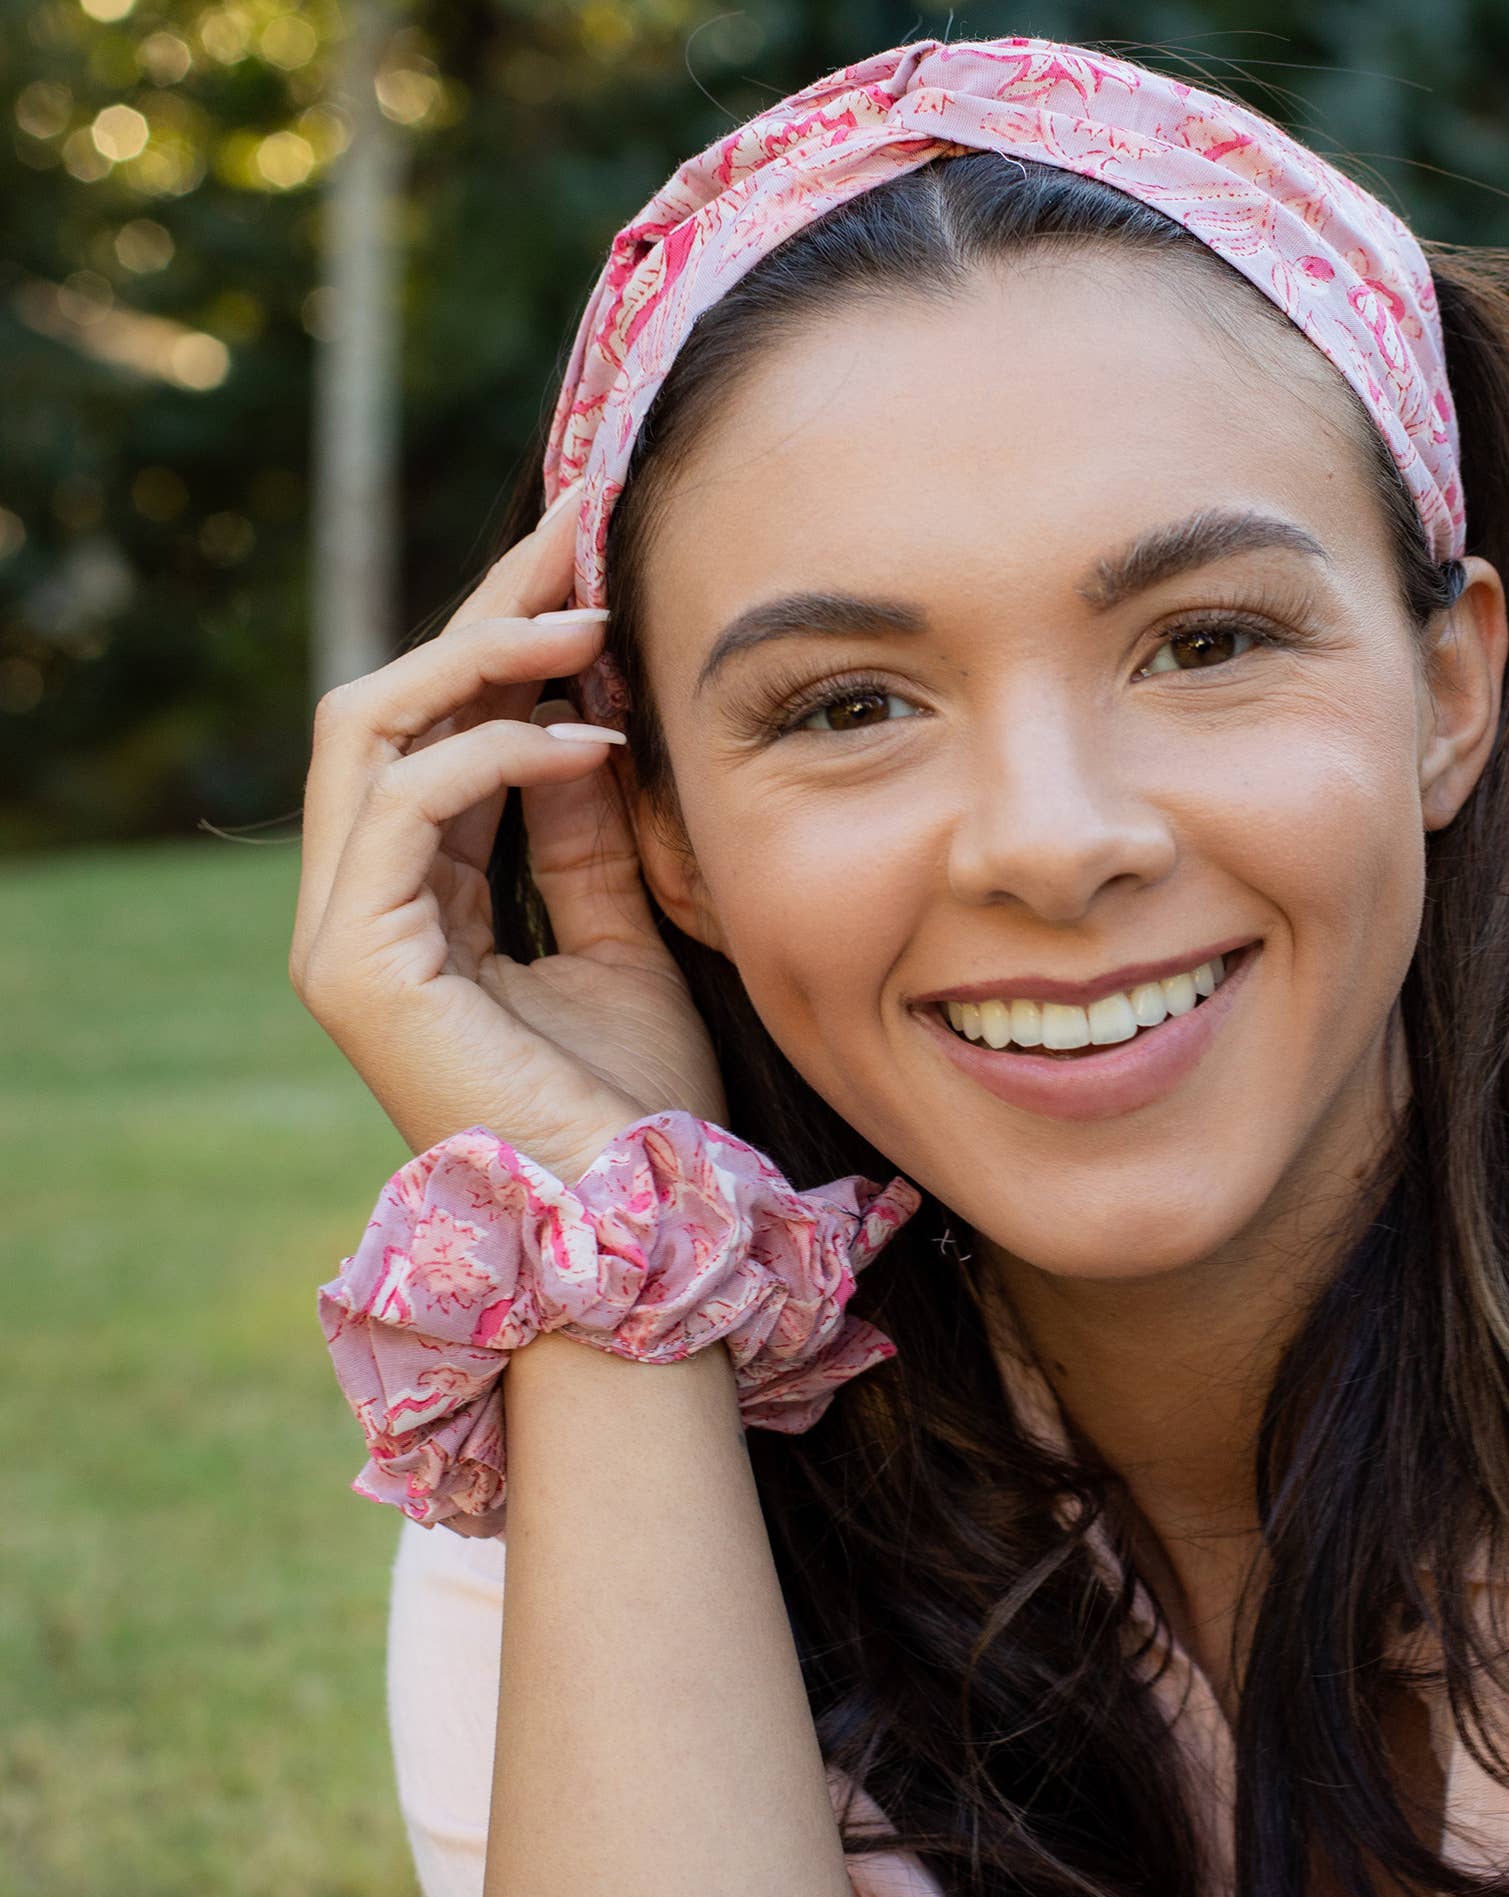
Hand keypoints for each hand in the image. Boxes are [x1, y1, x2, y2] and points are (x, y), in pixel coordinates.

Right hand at [291, 484, 725, 1186]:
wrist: (636, 1222)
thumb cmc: (636, 1099)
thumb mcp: (622, 934)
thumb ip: (586, 835)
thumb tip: (587, 722)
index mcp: (418, 901)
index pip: (436, 734)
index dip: (502, 643)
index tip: (586, 564)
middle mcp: (362, 907)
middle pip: (388, 707)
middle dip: (484, 614)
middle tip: (577, 533)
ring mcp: (345, 936)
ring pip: (373, 730)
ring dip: (484, 655)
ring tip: (591, 618)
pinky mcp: (356, 967)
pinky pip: (408, 804)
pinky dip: (498, 752)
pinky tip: (590, 739)